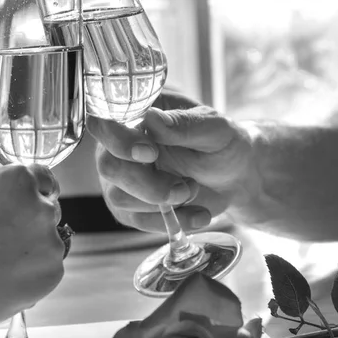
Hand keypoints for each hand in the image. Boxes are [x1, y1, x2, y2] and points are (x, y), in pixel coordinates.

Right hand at [0, 164, 64, 336]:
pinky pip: (48, 269)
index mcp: (18, 179)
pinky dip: (32, 275)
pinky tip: (3, 282)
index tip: (25, 207)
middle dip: (32, 224)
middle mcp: (41, 204)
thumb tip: (26, 212)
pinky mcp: (54, 271)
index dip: (34, 194)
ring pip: (50, 242)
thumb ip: (5, 202)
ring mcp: (51, 239)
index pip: (44, 179)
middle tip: (1, 244)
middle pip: (49, 211)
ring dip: (33, 251)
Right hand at [88, 91, 255, 233]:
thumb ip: (184, 124)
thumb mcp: (214, 128)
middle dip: (147, 182)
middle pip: (109, 165)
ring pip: (119, 197)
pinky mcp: (131, 206)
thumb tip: (151, 117)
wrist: (234, 177)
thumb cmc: (221, 143)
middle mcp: (119, 146)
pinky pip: (135, 220)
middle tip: (185, 185)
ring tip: (194, 190)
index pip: (103, 122)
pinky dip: (168, 221)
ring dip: (162, 201)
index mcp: (135, 115)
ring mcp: (122, 178)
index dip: (118, 140)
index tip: (150, 152)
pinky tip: (196, 214)